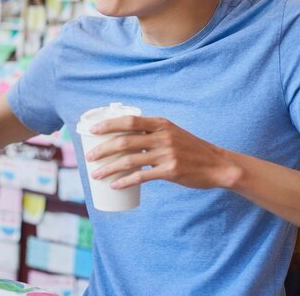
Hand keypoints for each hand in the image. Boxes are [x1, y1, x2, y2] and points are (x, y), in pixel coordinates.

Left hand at [86, 116, 238, 189]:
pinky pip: (141, 177)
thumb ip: (150, 132)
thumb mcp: (171, 133)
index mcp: (161, 124)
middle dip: (102, 149)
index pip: (129, 121)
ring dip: (108, 168)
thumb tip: (122, 137)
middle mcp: (163, 136)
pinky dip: (124, 181)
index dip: (108, 125)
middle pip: (124, 141)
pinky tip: (114, 185)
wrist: (217, 164)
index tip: (92, 130)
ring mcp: (167, 154)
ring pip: (129, 161)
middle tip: (88, 157)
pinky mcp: (170, 171)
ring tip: (95, 174)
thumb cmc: (189, 149)